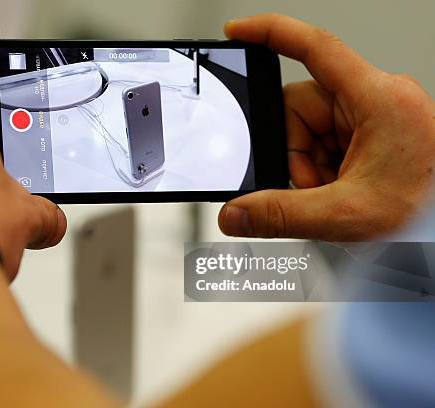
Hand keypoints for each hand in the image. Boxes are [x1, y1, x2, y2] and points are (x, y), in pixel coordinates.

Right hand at [219, 13, 434, 240]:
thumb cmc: (428, 209)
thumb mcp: (346, 214)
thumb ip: (281, 214)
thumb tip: (237, 212)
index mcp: (377, 99)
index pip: (314, 48)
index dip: (271, 33)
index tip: (239, 31)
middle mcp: (376, 101)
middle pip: (301, 107)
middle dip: (296, 153)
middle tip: (314, 185)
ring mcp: (374, 119)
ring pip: (310, 130)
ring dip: (309, 167)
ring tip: (332, 194)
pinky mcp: (372, 136)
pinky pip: (326, 143)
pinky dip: (322, 170)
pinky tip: (338, 191)